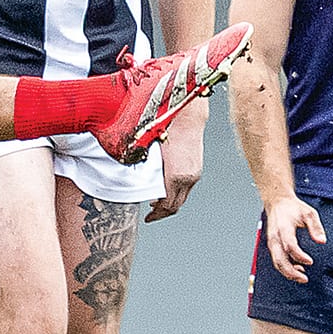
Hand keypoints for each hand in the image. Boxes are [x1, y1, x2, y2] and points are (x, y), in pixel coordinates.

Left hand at [145, 105, 206, 221]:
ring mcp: (194, 174)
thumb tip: (135, 180)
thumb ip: (146, 169)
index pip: (167, 205)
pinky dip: (176, 193)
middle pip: (176, 205)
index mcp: (175, 175)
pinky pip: (186, 189)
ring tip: (157, 203)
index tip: (148, 217)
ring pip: (182, 197)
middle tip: (151, 215)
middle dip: (162, 213)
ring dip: (170, 203)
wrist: (187, 116)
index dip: (156, 214)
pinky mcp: (196, 169)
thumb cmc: (167, 128)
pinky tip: (167, 189)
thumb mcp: (150, 150)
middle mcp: (188, 177)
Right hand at [263, 194, 324, 283]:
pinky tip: (296, 269)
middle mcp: (275, 237)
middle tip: (304, 278)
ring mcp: (272, 243)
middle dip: (291, 272)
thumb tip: (322, 241)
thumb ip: (316, 227)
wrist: (277, 202)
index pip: (290, 245)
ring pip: (277, 263)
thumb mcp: (308, 213)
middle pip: (279, 259)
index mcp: (283, 228)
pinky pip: (277, 260)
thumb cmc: (292, 208)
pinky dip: (285, 268)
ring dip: (288, 273)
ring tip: (302, 277)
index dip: (299, 256)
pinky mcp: (272, 246)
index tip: (310, 261)